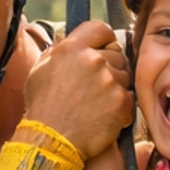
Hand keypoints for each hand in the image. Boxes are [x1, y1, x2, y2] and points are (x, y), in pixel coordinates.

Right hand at [23, 21, 133, 160]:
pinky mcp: (121, 102)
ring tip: (97, 103)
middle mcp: (93, 60)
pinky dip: (120, 108)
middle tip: (96, 86)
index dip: (103, 39)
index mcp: (72, 48)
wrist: (51, 141)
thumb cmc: (43, 108)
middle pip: (117, 54)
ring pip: (125, 76)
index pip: (101, 29)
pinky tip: (104, 116)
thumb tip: (70, 42)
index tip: (103, 48)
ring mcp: (110, 81)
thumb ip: (59, 51)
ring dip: (115, 88)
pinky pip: (129, 98)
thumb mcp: (41, 70)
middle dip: (110, 67)